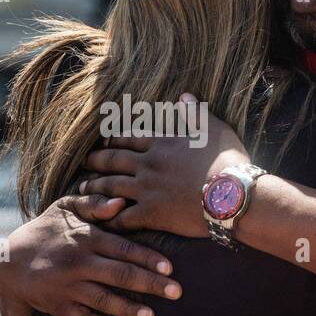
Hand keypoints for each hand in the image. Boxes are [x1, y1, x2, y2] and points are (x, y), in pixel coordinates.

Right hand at [0, 194, 182, 315]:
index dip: (148, 258)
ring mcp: (69, 287)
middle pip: (120, 275)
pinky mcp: (60, 306)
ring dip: (129, 309)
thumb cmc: (46, 228)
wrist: (10, 260)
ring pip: (104, 300)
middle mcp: (79, 263)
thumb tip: (120, 203)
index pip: (123, 248)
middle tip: (176, 292)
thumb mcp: (66, 207)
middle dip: (150, 285)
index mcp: (86, 238)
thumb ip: (94, 203)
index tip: (170, 268)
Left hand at [80, 94, 250, 237]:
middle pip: (113, 160)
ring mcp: (147, 189)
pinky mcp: (151, 214)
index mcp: (162, 142)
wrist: (232, 194)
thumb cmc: (228, 160)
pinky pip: (123, 216)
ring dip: (95, 187)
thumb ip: (195, 113)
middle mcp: (148, 164)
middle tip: (83, 162)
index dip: (113, 139)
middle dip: (96, 161)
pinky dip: (109, 217)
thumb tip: (184, 96)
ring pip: (112, 186)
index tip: (102, 141)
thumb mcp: (214, 129)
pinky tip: (99, 219)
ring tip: (83, 188)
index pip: (129, 137)